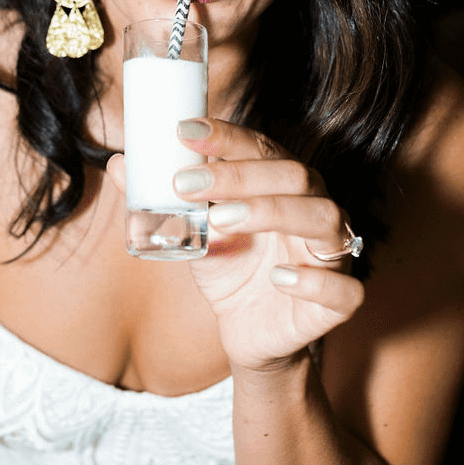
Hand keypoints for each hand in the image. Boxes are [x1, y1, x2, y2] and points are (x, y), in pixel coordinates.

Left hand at [106, 117, 362, 372]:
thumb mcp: (191, 232)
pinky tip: (280, 279)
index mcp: (282, 183)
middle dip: (238, 174)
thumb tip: (119, 163)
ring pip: (324, 218)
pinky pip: (344, 289)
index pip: (260, 146)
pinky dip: (314, 280)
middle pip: (293, 174)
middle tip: (185, 184)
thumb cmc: (228, 269)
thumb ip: (161, 199)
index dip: (225, 136)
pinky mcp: (339, 301)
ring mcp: (332, 253)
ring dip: (271, 212)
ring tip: (220, 219)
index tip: (183, 131)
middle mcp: (313, 207)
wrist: (247, 333)